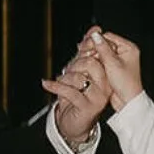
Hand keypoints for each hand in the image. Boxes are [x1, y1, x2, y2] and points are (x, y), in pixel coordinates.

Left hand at [40, 28, 108, 148]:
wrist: (74, 123)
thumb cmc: (77, 95)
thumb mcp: (80, 70)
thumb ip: (87, 50)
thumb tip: (95, 29)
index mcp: (107, 75)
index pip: (99, 55)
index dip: (87, 48)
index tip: (79, 48)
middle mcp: (106, 86)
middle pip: (90, 63)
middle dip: (74, 64)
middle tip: (67, 70)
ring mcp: (98, 97)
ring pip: (78, 77)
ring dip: (64, 77)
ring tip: (60, 81)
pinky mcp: (87, 107)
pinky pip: (68, 91)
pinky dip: (54, 86)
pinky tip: (46, 83)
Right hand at [89, 30, 142, 107]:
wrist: (128, 101)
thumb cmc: (125, 84)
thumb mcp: (112, 64)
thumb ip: (103, 48)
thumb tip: (95, 35)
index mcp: (128, 48)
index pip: (109, 37)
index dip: (96, 40)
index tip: (86, 45)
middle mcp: (125, 52)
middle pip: (105, 43)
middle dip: (93, 47)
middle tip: (82, 50)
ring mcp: (119, 59)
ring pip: (102, 51)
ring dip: (92, 53)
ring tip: (83, 56)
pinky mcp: (113, 67)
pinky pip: (102, 59)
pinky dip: (95, 60)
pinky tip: (87, 62)